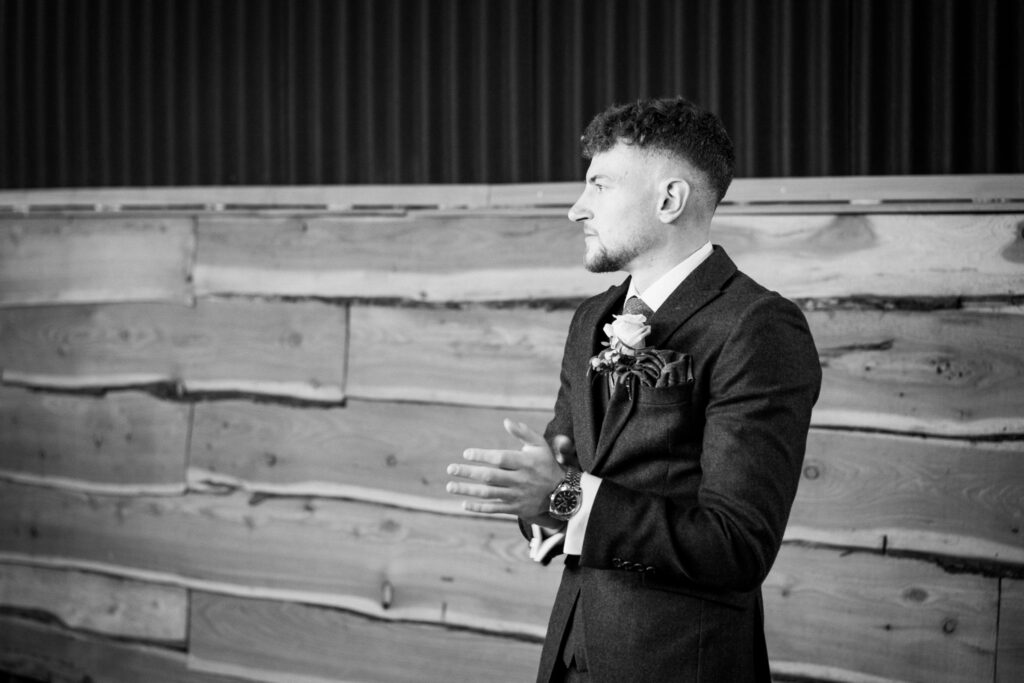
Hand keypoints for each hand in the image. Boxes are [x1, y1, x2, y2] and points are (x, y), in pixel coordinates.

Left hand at [446, 419, 574, 526]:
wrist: (562, 494)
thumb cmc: (546, 464)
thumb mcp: (540, 445)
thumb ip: (523, 432)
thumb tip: (506, 421)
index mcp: (524, 462)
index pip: (500, 458)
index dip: (482, 456)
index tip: (466, 454)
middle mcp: (520, 479)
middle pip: (490, 476)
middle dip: (469, 473)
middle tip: (450, 469)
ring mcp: (517, 495)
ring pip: (489, 494)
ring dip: (468, 490)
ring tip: (450, 486)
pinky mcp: (516, 508)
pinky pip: (495, 509)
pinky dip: (479, 508)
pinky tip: (464, 503)